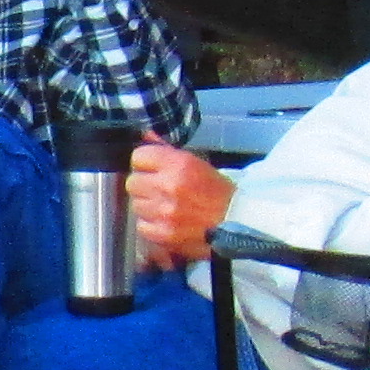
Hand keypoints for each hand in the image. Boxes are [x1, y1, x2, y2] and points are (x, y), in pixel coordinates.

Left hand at [128, 139, 231, 271]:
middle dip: (144, 185)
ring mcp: (164, 212)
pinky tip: (166, 222)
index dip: (145, 163)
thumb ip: (166, 151)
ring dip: (148, 206)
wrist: (236, 222)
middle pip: (132, 182)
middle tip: (159, 190)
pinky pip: (142, 225)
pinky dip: (152, 225)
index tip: (152, 169)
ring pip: (136, 204)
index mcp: (179, 164)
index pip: (138, 157)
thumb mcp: (195, 163)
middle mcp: (168, 186)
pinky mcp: (164, 233)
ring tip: (166, 207)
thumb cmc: (217, 192)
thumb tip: (145, 135)